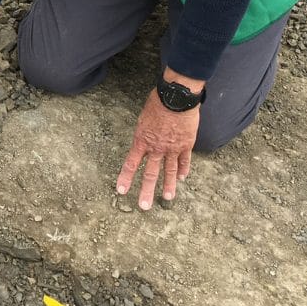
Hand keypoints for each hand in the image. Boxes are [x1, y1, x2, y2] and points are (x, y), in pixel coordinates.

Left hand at [116, 83, 200, 209]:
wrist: (175, 98)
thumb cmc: (156, 103)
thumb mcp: (142, 118)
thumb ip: (143, 133)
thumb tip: (144, 140)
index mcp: (141, 140)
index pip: (130, 163)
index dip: (125, 178)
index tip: (121, 190)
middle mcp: (156, 148)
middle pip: (150, 173)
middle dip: (146, 191)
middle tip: (144, 206)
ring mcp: (172, 148)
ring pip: (169, 171)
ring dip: (168, 186)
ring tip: (167, 199)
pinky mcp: (185, 145)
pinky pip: (184, 161)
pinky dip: (183, 170)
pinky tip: (182, 179)